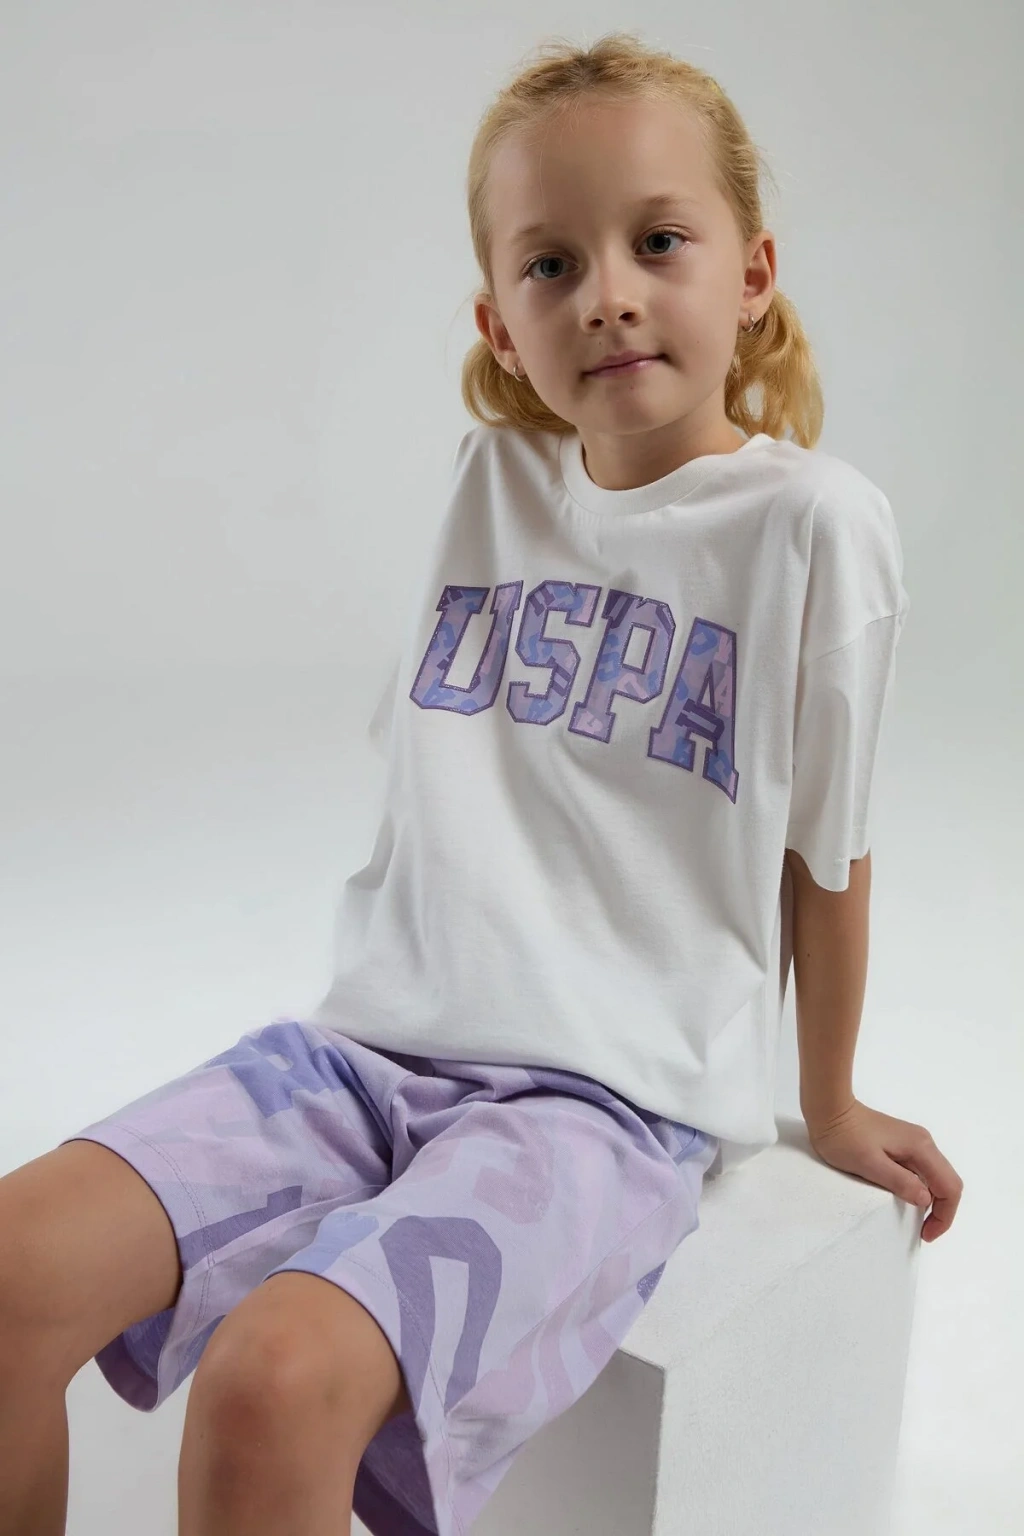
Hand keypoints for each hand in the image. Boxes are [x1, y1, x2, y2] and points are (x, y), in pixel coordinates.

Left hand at [804, 1098, 962, 1242]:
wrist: (828, 1109)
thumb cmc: (844, 1137)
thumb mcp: (869, 1164)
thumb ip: (900, 1182)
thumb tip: (926, 1200)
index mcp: (921, 1147)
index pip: (950, 1187)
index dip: (944, 1216)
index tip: (926, 1235)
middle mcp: (924, 1143)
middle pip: (947, 1182)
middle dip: (941, 1211)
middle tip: (923, 1232)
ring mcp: (914, 1142)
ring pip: (936, 1177)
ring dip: (932, 1201)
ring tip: (915, 1221)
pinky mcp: (902, 1144)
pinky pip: (922, 1171)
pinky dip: (921, 1189)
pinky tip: (906, 1199)